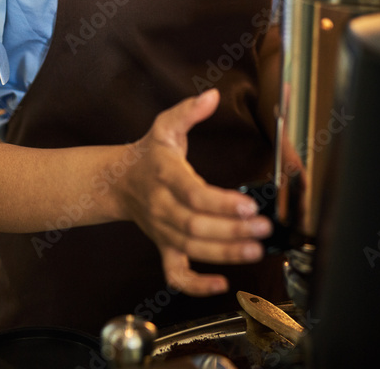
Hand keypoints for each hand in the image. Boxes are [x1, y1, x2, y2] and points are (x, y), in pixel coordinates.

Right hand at [117, 88, 273, 296]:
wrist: (117, 181)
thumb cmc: (148, 153)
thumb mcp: (166, 125)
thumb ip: (189, 111)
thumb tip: (212, 95)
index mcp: (165, 174)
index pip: (193, 194)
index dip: (221, 203)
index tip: (248, 204)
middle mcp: (161, 206)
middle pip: (195, 225)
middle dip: (231, 230)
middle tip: (262, 228)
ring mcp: (162, 229)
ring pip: (191, 248)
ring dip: (225, 253)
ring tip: (255, 249)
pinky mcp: (163, 246)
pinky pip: (175, 273)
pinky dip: (196, 285)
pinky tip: (221, 284)